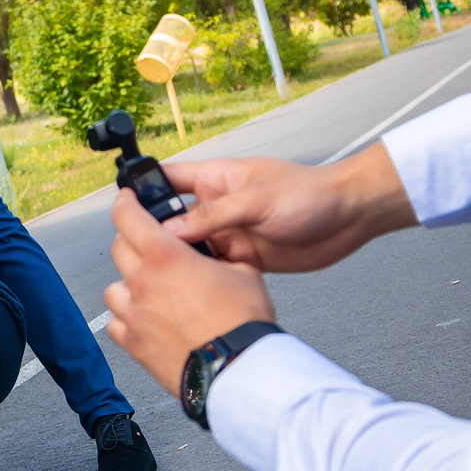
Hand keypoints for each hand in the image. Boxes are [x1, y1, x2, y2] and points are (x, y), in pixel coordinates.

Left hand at [104, 186, 276, 398]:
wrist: (237, 369)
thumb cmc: (242, 323)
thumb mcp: (244, 272)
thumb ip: (222, 255)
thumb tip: (217, 254)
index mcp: (166, 256)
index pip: (128, 216)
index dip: (125, 202)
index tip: (126, 199)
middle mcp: (142, 282)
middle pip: (118, 249)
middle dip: (131, 240)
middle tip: (149, 244)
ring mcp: (134, 314)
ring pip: (113, 287)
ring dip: (127, 283)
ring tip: (150, 289)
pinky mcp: (133, 343)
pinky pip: (116, 323)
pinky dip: (126, 318)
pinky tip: (145, 319)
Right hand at [157, 145, 416, 272]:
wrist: (349, 217)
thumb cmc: (309, 194)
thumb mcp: (257, 200)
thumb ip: (214, 216)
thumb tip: (172, 230)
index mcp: (215, 179)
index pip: (166, 179)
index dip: (141, 192)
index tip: (121, 213)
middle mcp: (216, 206)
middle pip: (171, 220)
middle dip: (154, 236)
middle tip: (135, 257)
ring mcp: (229, 233)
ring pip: (190, 248)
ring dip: (178, 261)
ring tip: (155, 279)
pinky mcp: (242, 258)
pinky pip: (212, 268)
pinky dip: (201, 278)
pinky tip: (188, 292)